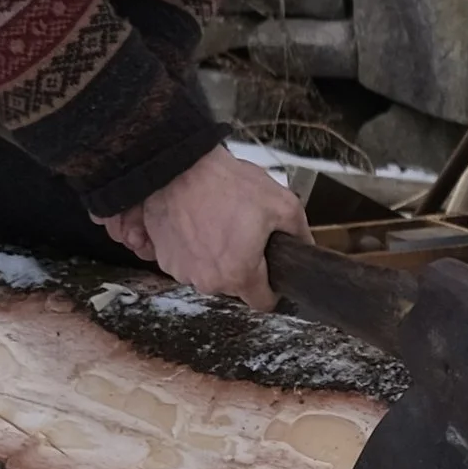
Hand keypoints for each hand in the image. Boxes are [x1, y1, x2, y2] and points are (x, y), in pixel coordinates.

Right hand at [122, 144, 307, 308]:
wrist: (180, 166)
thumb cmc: (224, 184)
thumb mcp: (281, 203)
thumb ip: (299, 232)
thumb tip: (304, 247)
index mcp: (240, 274)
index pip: (263, 302)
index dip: (272, 287)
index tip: (270, 272)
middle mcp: (209, 280)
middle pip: (235, 285)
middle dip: (243, 264)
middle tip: (243, 232)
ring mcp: (182, 271)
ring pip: (209, 273)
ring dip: (215, 256)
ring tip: (218, 223)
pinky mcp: (163, 258)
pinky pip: (186, 261)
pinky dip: (192, 248)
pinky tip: (198, 224)